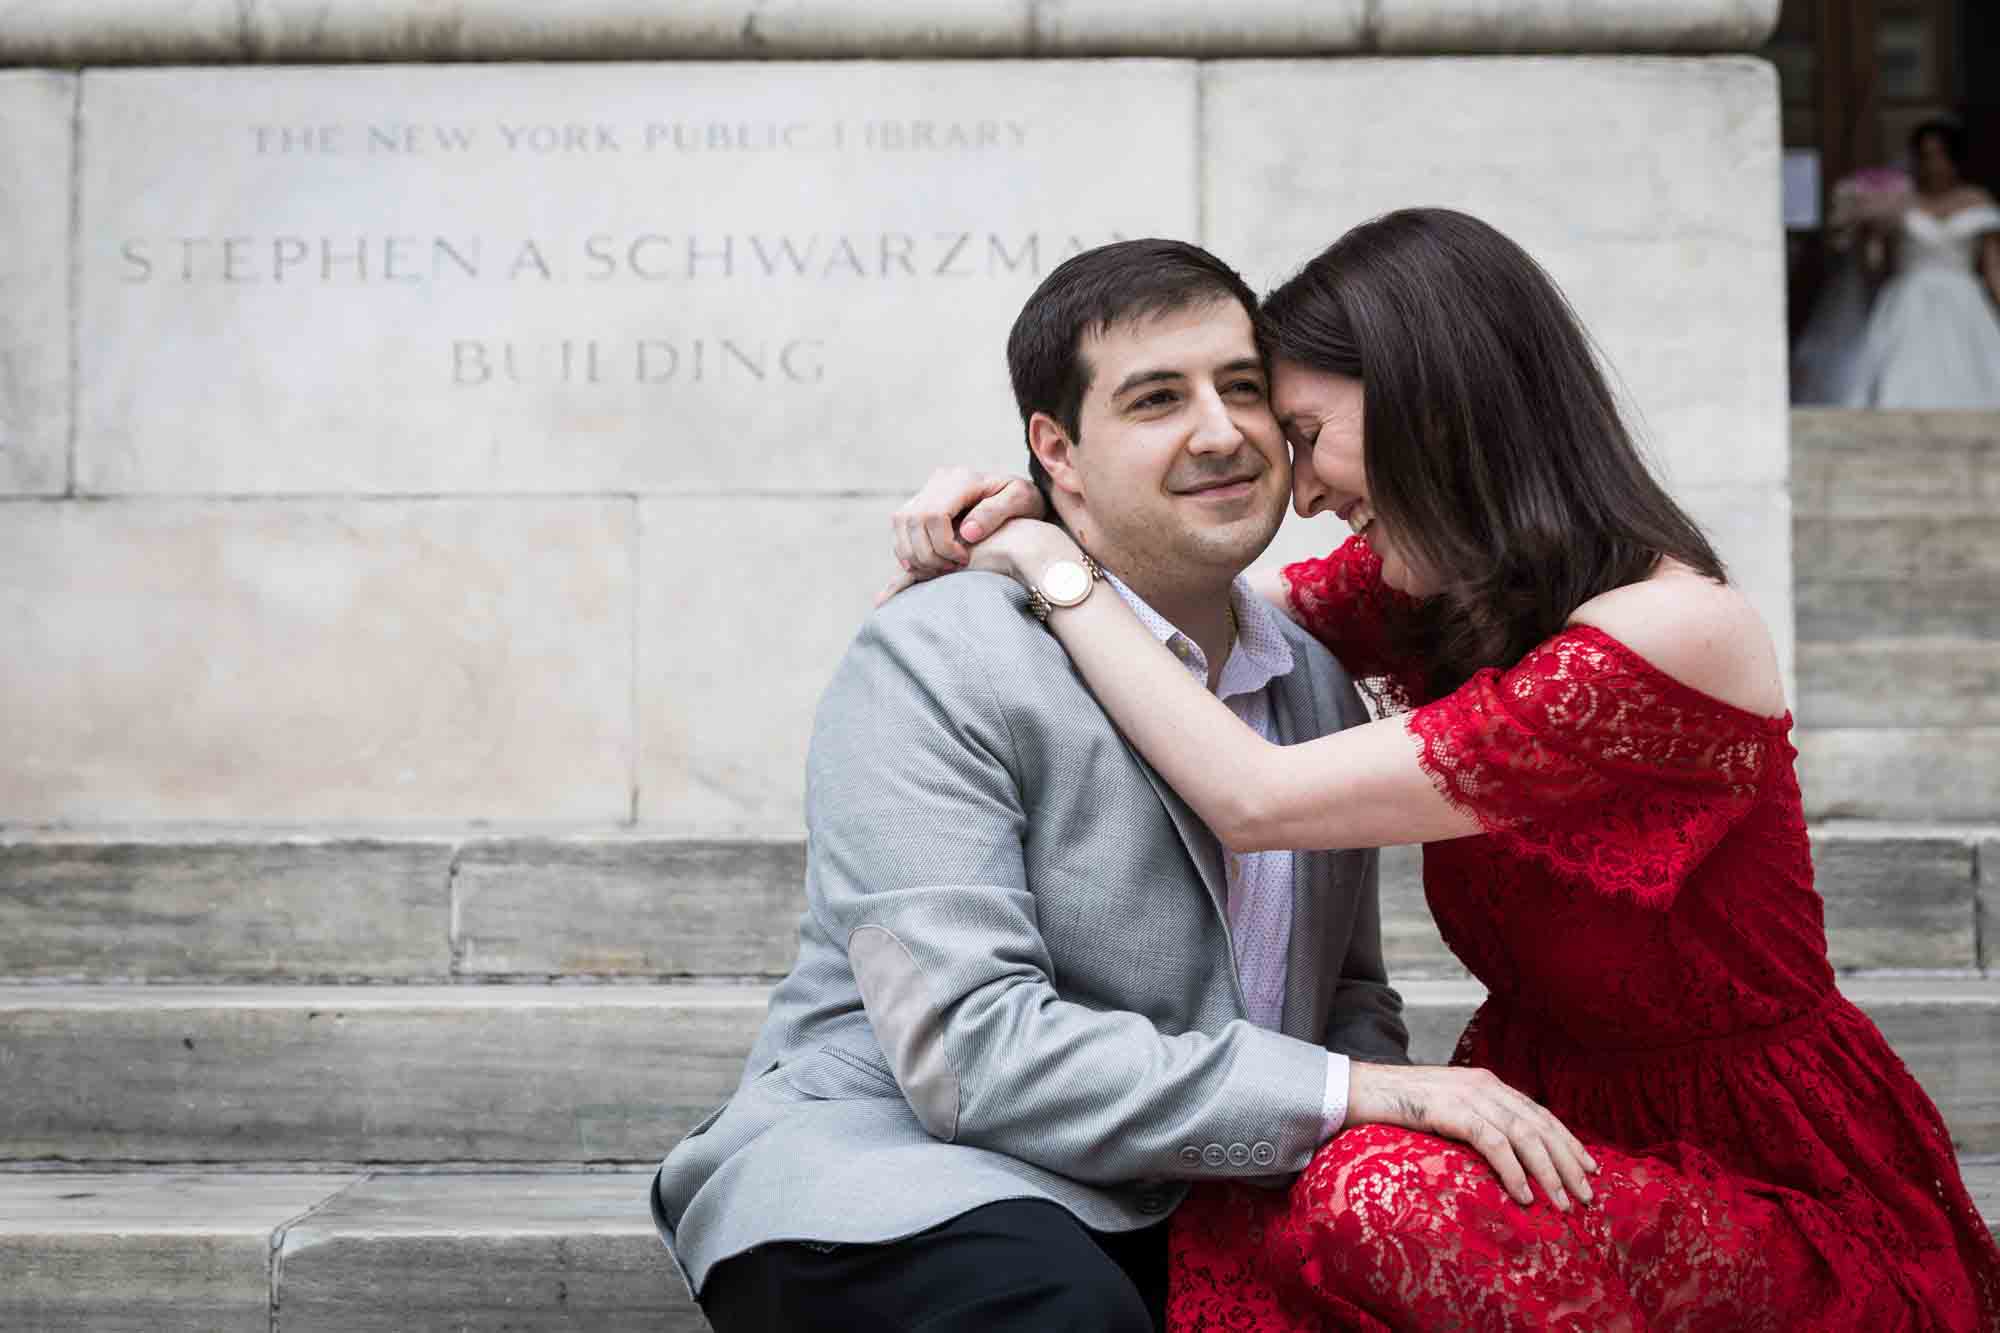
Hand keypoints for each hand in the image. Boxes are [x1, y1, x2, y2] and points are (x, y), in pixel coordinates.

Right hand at [879, 468, 1045, 605]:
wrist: (1018, 497)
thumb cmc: (1024, 501)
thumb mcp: (1021, 501)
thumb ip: (996, 512)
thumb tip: (967, 532)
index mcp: (962, 479)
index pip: (934, 514)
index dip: (943, 544)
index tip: (963, 560)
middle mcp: (939, 480)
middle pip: (912, 520)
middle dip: (927, 553)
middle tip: (951, 569)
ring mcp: (927, 491)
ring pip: (901, 524)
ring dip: (914, 554)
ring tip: (940, 568)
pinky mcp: (920, 504)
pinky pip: (900, 529)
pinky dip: (908, 550)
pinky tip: (929, 564)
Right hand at [1345, 1063, 1598, 1210]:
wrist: (1352, 1090)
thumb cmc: (1394, 1108)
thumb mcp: (1445, 1112)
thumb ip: (1474, 1123)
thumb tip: (1505, 1155)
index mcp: (1485, 1082)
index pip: (1539, 1113)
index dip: (1567, 1142)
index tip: (1589, 1171)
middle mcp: (1482, 1083)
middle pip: (1540, 1124)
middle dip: (1567, 1162)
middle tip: (1588, 1196)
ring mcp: (1465, 1093)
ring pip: (1523, 1134)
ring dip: (1548, 1172)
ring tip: (1563, 1203)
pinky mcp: (1447, 1107)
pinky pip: (1492, 1141)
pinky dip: (1513, 1170)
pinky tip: (1524, 1195)